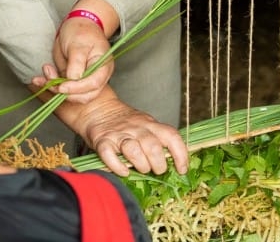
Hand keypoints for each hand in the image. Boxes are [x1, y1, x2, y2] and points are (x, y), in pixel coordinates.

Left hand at [36, 8, 115, 103]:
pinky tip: (38, 80)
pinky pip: (61, 86)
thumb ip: (77, 62)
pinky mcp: (71, 79)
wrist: (76, 24)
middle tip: (49, 82)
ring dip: (54, 88)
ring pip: (71, 93)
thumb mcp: (78, 44)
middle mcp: (95, 76)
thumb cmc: (82, 30)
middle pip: (84, 95)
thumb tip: (74, 79)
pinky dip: (49, 84)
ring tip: (45, 72)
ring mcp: (83, 79)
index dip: (77, 88)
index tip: (62, 87)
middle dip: (65, 92)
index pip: (93, 84)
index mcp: (102, 67)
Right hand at [55, 87, 188, 177]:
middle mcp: (136, 128)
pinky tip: (123, 172)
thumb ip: (157, 138)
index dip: (180, 154)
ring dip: (141, 165)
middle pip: (153, 146)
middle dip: (159, 164)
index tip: (182, 169)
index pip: (171, 136)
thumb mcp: (145, 124)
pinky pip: (109, 155)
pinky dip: (118, 167)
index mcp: (150, 123)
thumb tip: (173, 162)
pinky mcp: (102, 140)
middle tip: (157, 170)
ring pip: (133, 150)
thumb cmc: (124, 122)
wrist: (97, 107)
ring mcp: (118, 134)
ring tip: (141, 169)